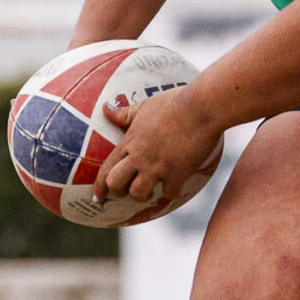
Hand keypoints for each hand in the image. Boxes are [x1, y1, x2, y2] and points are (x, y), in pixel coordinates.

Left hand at [94, 83, 218, 206]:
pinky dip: (171, 192)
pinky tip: (175, 186)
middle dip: (119, 192)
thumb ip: (125, 113)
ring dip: (143, 196)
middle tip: (127, 191)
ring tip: (151, 190)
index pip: (107, 167)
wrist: (201, 107)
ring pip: (139, 193)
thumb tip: (105, 108)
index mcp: (130, 141)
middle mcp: (140, 156)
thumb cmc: (175, 102)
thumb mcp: (146, 106)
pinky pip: (169, 193)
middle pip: (116, 184)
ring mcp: (157, 165)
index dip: (100, 185)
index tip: (97, 197)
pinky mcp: (177, 172)